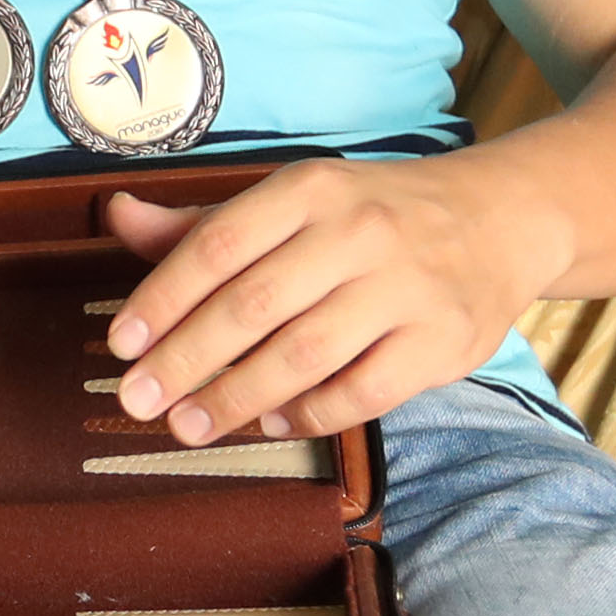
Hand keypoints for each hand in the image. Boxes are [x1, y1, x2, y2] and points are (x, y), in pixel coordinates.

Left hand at [101, 160, 569, 445]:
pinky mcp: (442, 340)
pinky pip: (361, 391)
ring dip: (236, 397)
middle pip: (253, 305)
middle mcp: (358, 231)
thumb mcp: (294, 202)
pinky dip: (309, 415)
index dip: (163, 298)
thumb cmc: (373, 215)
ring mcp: (405, 287)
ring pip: (303, 354)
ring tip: (189, 426)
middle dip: (185, 360)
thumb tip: (113, 216)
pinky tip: (272, 424)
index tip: (120, 345)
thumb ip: (203, 223)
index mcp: (310, 189)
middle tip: (137, 403)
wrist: (501, 218)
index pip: (219, 244)